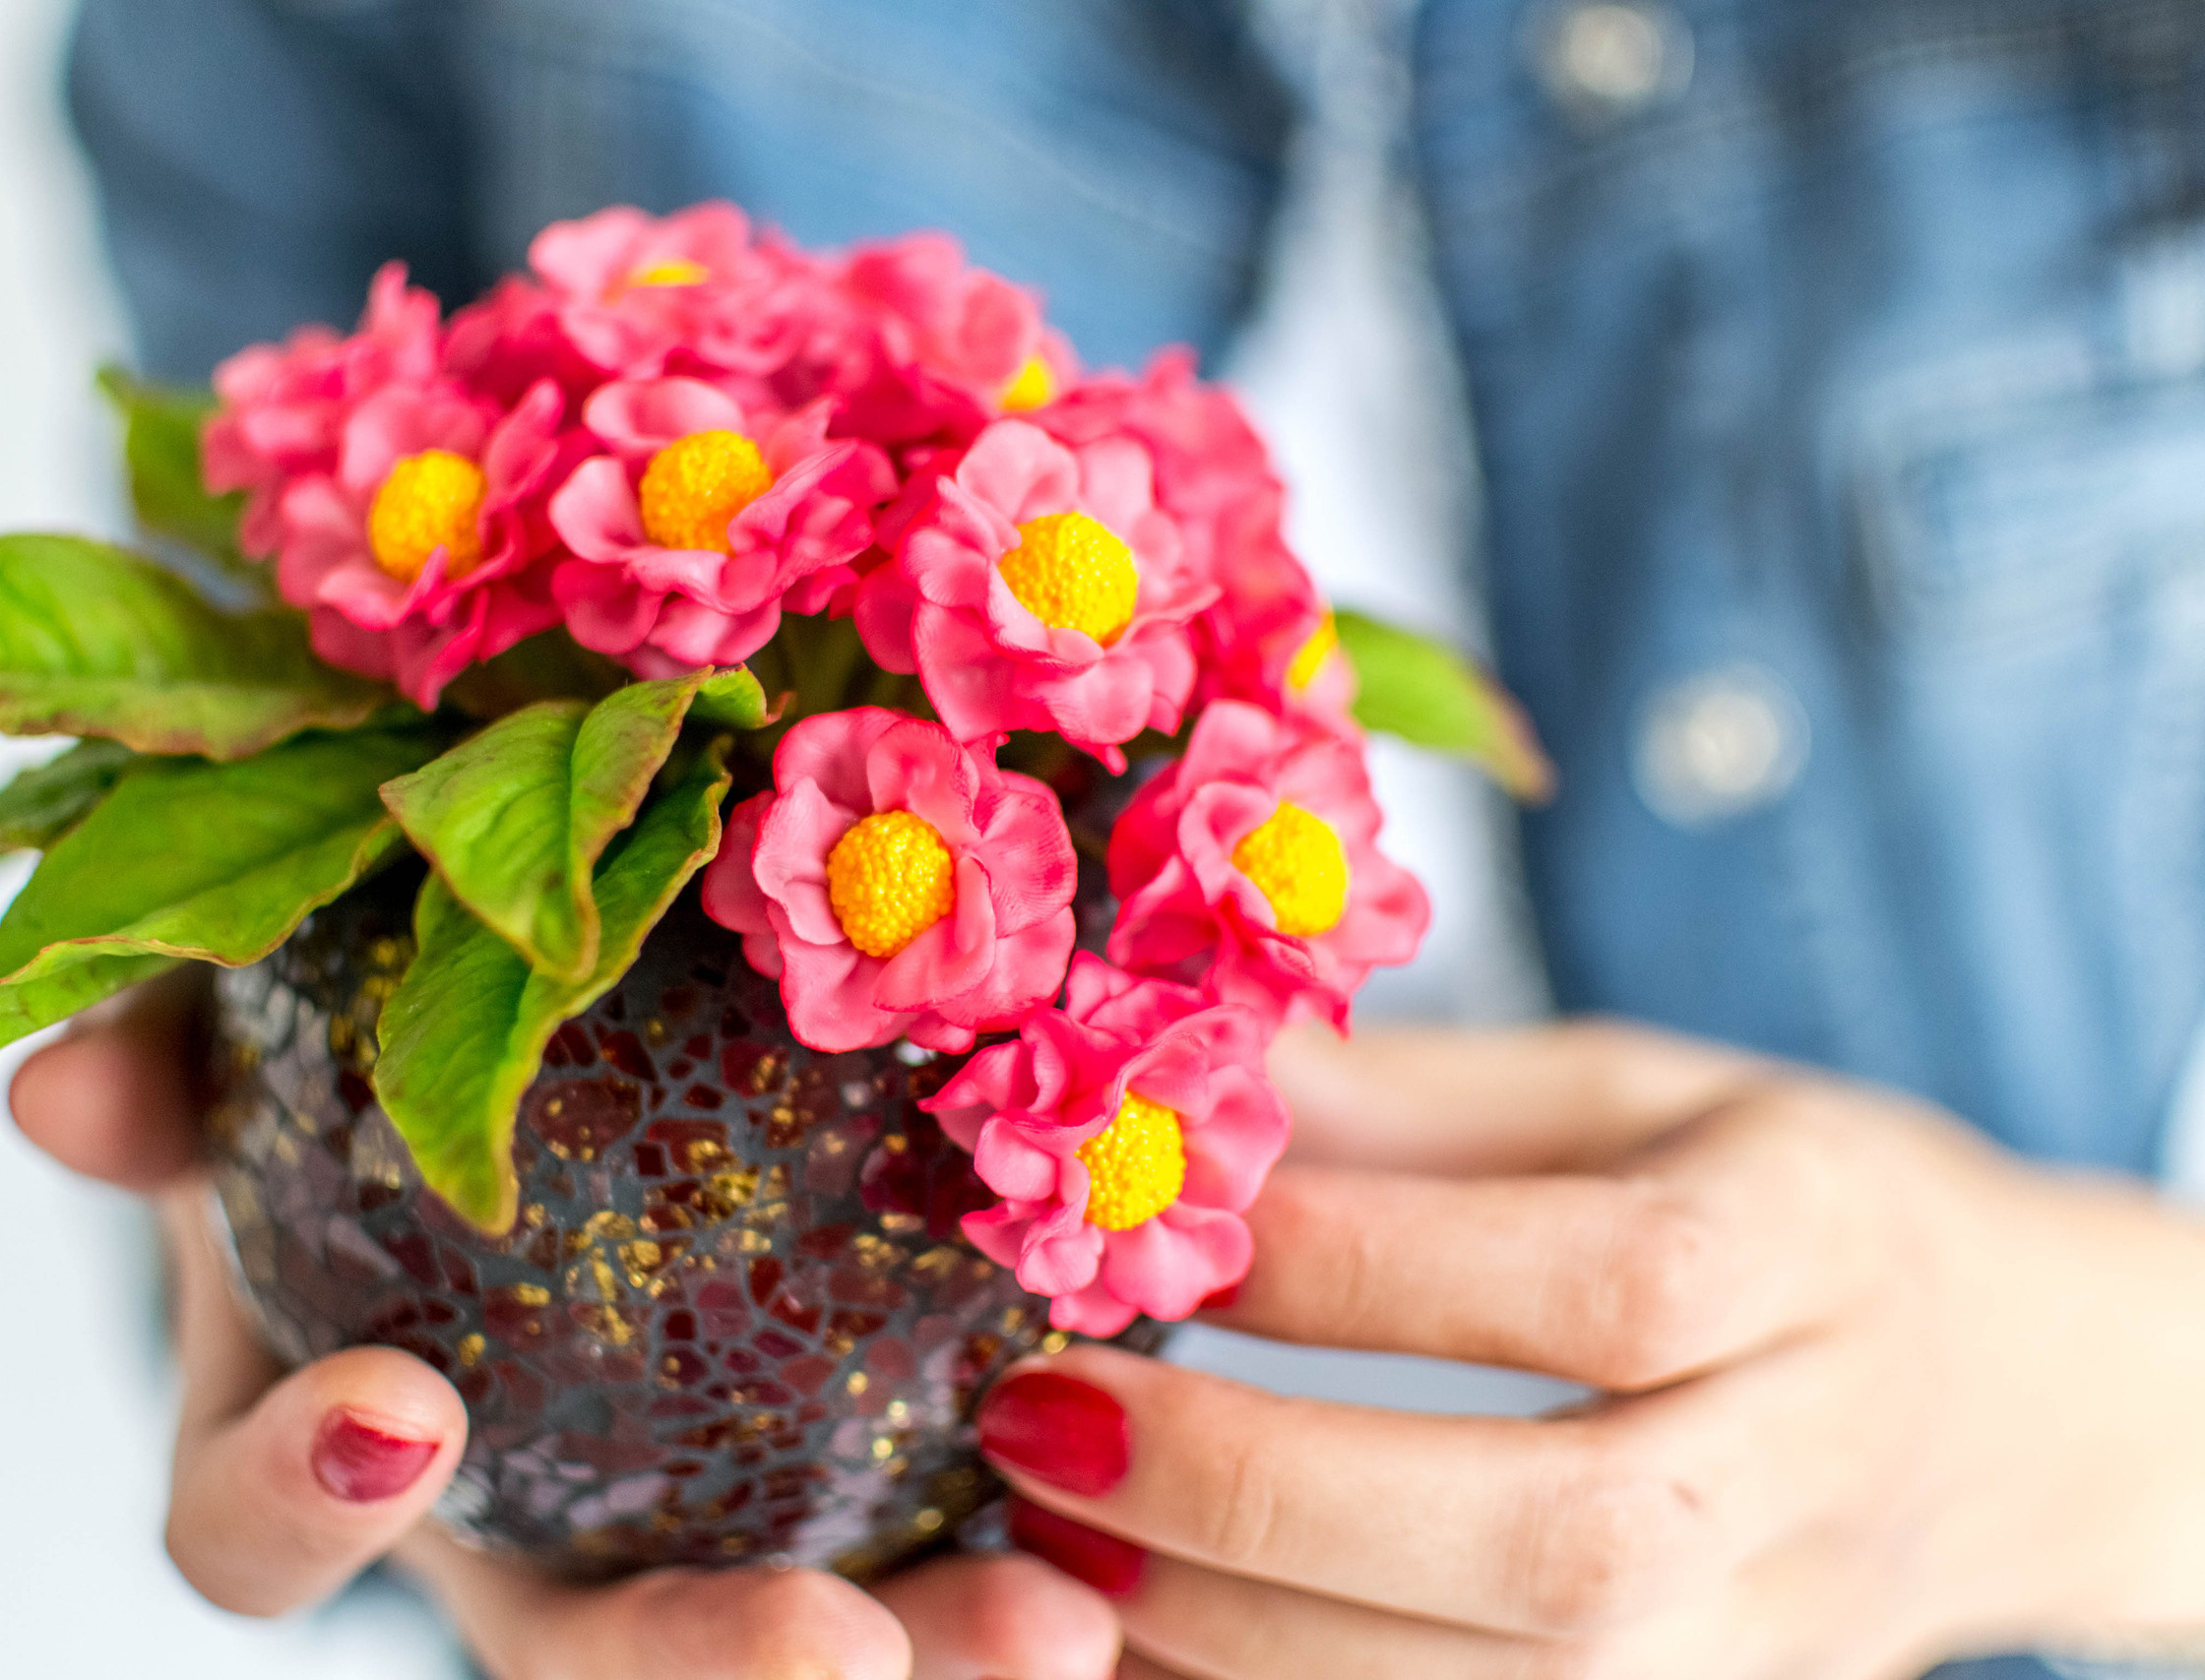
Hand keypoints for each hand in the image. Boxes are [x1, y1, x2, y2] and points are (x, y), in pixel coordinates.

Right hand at [9, 972, 1121, 1679]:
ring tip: (1058, 1628)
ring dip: (910, 1658)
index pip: (253, 1529)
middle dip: (688, 1676)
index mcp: (329, 1428)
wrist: (546, 1041)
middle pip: (569, 1664)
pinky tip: (1138, 1537)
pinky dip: (1025, 1557)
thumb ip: (179, 1047)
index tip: (399, 1411)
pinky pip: (925, 1558)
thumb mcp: (270, 1021)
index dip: (297, 1496)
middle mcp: (506, 1525)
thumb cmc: (369, 1039)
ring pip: (773, 1647)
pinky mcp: (834, 1493)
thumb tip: (55, 1085)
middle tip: (832, 1647)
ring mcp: (672, 1529)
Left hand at [978, 1020, 2204, 1677]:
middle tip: (1045, 1426)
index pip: (1595, 1287)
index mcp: (1812, 1249)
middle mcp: (1814, 1466)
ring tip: (1058, 1546)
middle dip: (1266, 1495)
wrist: (2007, 1400)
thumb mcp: (1641, 1089)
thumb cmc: (1788, 1204)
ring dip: (1254, 1637)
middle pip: (1561, 1540)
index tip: (1151, 1232)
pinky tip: (1157, 1639)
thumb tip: (1193, 1064)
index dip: (1351, 1269)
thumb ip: (1422, 1097)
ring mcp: (1783, 1637)